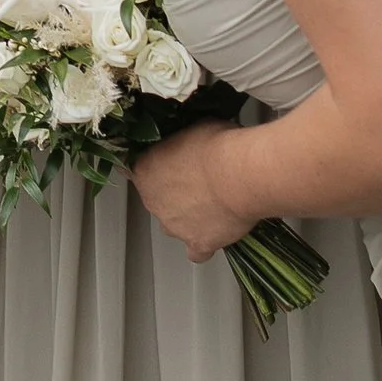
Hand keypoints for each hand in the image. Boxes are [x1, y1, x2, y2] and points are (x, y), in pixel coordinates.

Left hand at [129, 124, 254, 261]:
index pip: (141, 171)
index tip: (177, 166)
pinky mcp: (198, 243)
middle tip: (201, 183)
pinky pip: (197, 251)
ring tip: (214, 206)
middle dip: (176, 193)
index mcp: (144, 169)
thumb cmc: (217, 145)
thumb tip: (192, 146)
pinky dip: (204, 244)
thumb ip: (182, 144)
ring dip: (189, 218)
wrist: (240, 174)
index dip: (161, 169)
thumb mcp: (193, 129)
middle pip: (158, 199)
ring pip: (175, 225)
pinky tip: (216, 234)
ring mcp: (173, 226)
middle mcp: (152, 201)